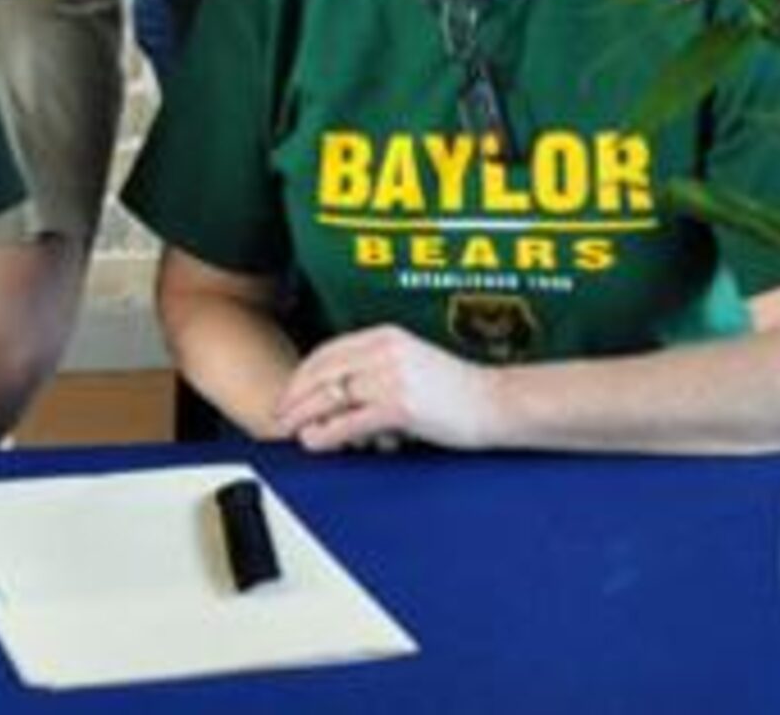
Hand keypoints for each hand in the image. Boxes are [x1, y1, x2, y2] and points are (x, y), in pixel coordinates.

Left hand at [274, 325, 504, 452]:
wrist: (500, 403)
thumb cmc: (460, 391)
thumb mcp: (412, 366)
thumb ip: (376, 373)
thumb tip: (340, 399)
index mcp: (385, 337)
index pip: (328, 352)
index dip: (303, 375)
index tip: (289, 393)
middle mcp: (384, 351)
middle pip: (322, 372)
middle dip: (295, 396)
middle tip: (279, 416)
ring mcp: (392, 377)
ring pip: (330, 396)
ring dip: (304, 415)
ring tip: (290, 431)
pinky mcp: (400, 406)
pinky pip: (350, 421)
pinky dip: (327, 433)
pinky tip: (316, 442)